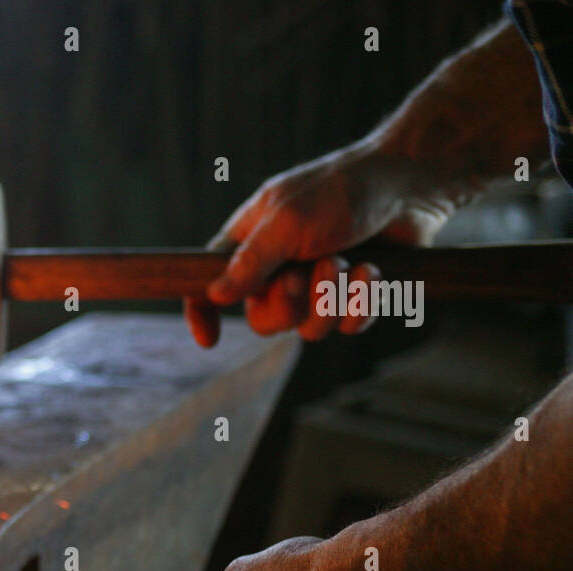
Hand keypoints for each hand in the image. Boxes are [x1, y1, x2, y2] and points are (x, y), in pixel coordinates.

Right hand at [183, 140, 453, 346]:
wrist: (411, 186)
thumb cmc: (342, 191)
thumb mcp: (286, 222)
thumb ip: (250, 261)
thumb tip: (215, 295)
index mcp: (251, 245)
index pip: (211, 286)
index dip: (204, 313)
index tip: (209, 339)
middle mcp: (279, 269)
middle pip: (265, 321)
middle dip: (290, 303)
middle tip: (306, 273)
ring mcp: (318, 286)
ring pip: (309, 329)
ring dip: (332, 298)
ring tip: (348, 262)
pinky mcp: (354, 297)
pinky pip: (348, 327)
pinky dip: (362, 303)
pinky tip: (373, 272)